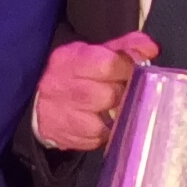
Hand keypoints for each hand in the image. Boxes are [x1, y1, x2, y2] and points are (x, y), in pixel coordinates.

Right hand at [33, 33, 152, 152]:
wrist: (36, 98)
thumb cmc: (73, 74)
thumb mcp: (95, 53)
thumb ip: (125, 48)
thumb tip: (150, 49)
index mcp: (70, 60)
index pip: (108, 64)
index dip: (127, 70)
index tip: (133, 73)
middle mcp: (62, 87)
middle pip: (109, 95)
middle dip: (121, 95)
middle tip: (121, 92)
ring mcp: (61, 114)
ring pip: (103, 122)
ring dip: (113, 117)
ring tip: (110, 109)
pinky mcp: (64, 137)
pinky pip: (96, 139)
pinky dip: (103, 133)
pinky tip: (98, 122)